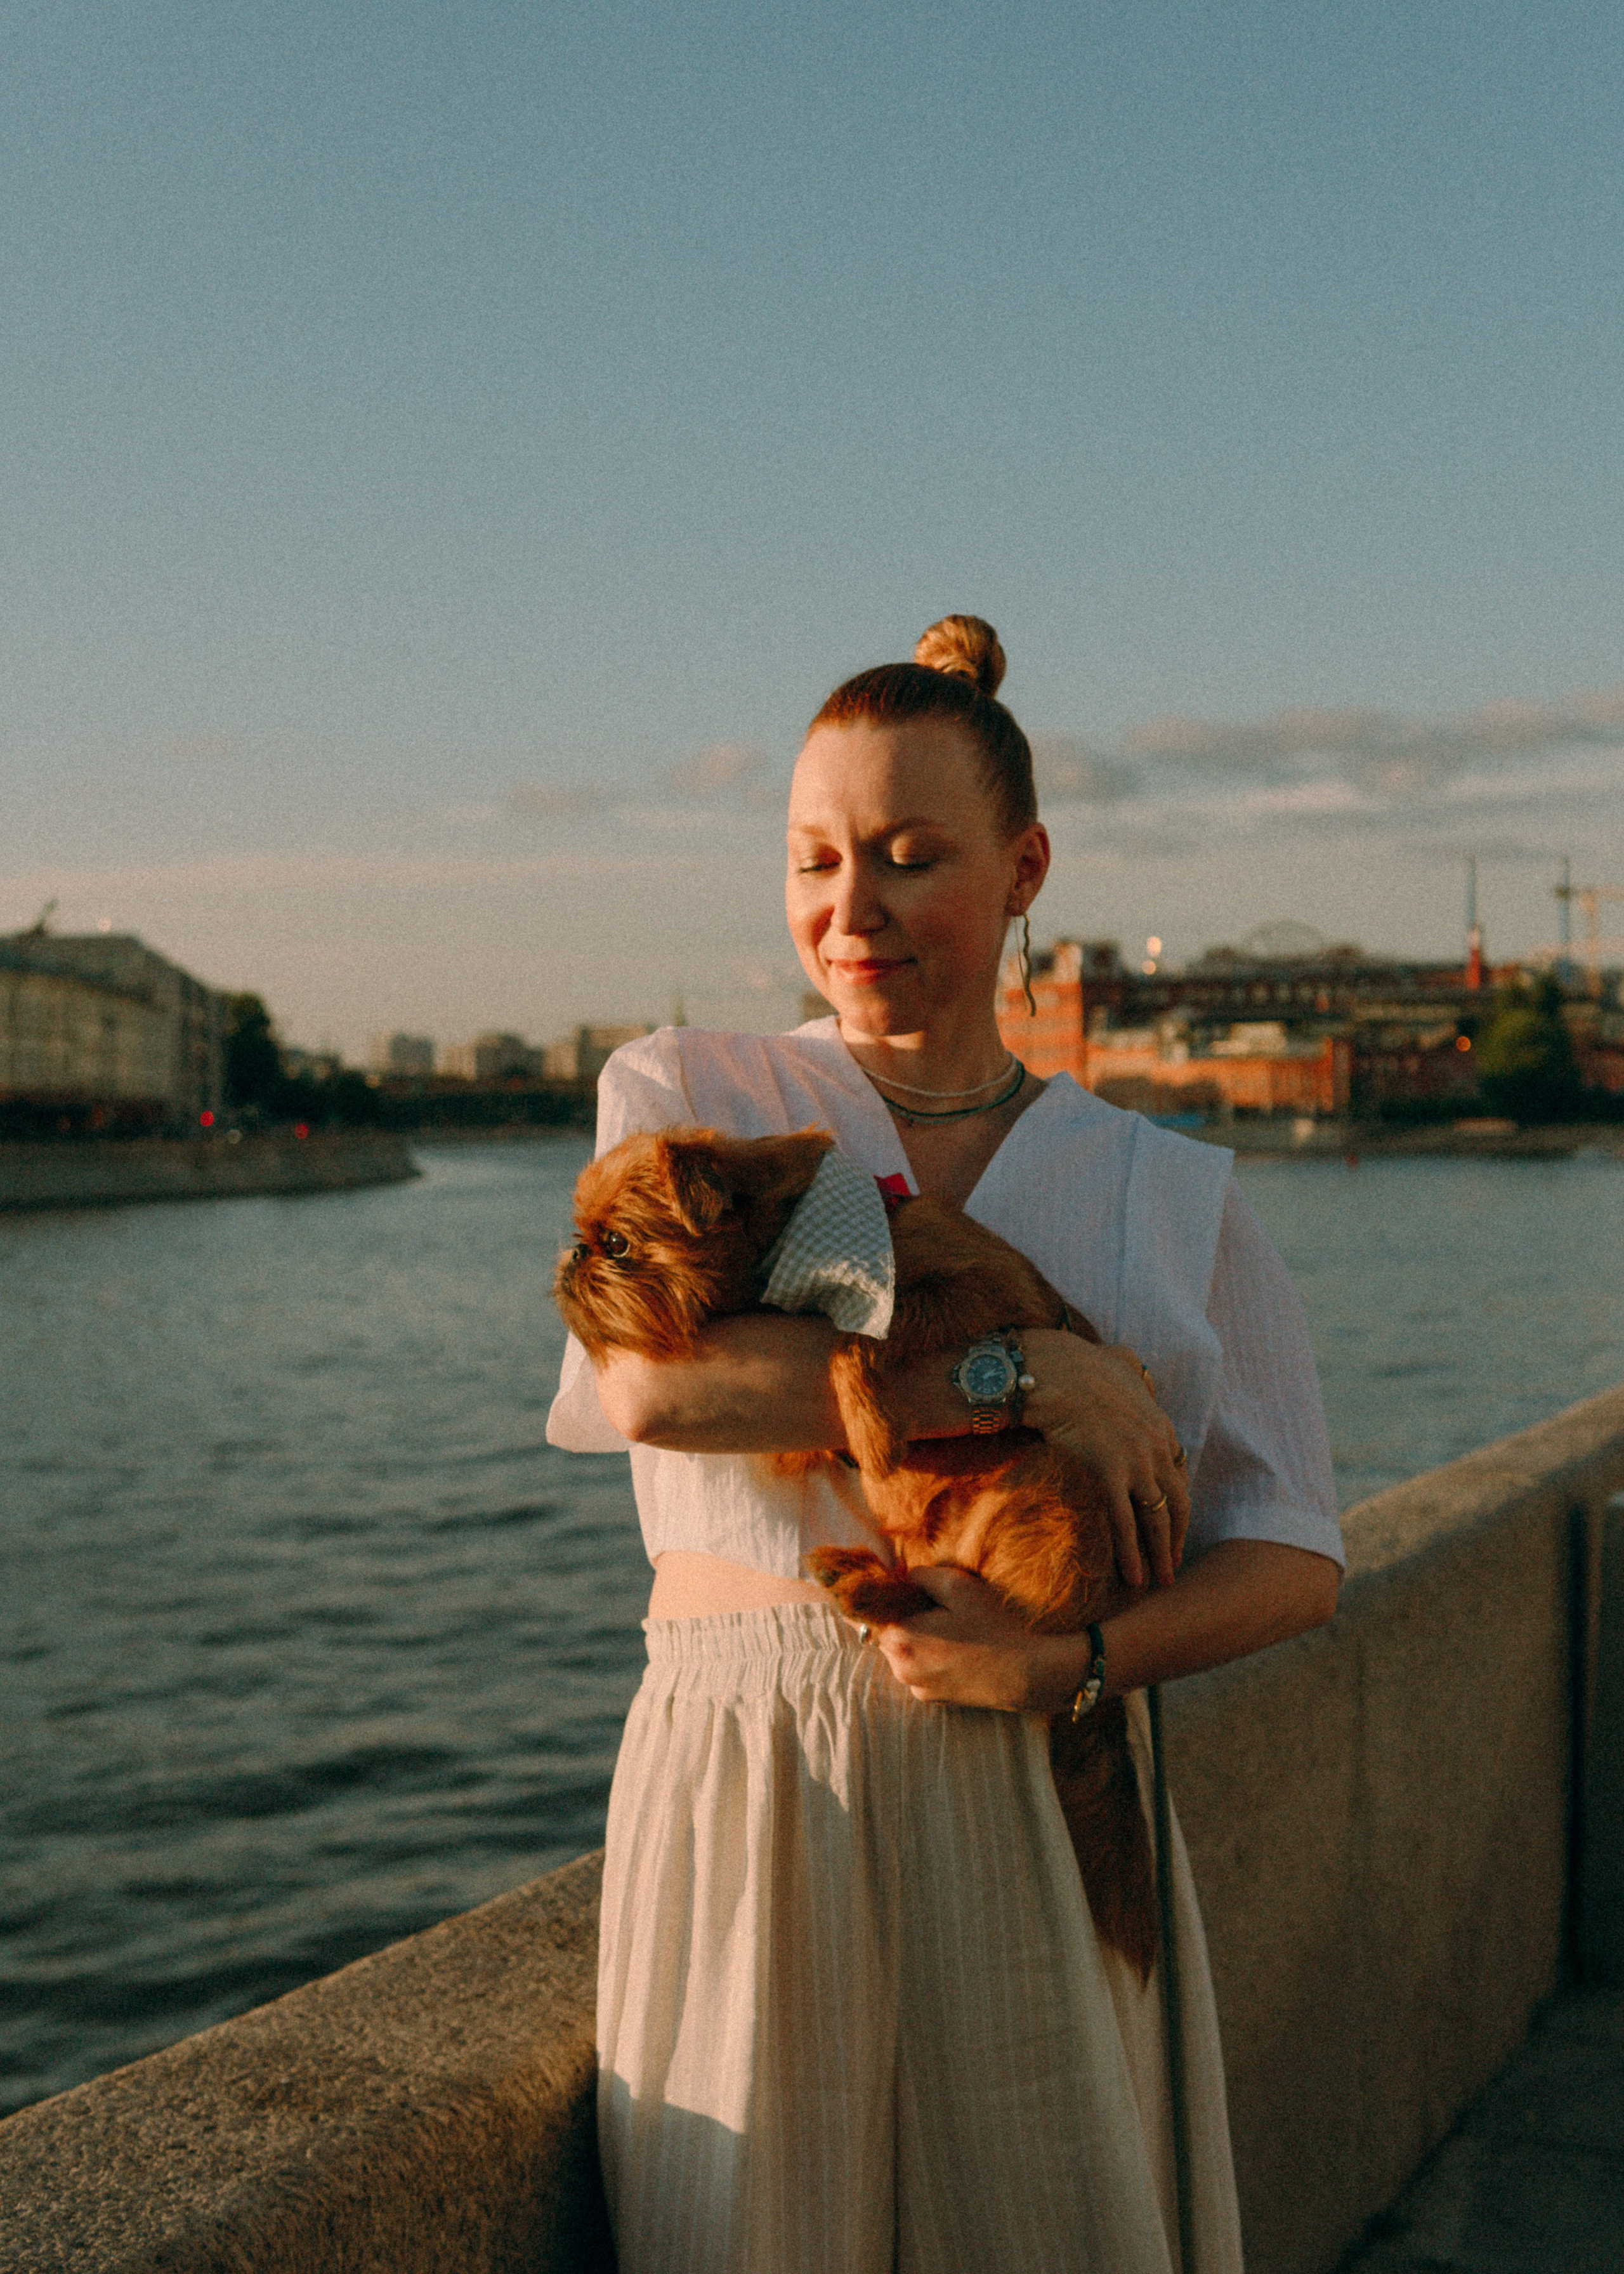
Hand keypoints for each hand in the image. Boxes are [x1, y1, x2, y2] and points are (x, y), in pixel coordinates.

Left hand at [867, 1565, 1066, 1712]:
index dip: (876, 1596)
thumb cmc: (991, 1626)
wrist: (1024, 1674)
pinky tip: (957, 1649)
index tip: (891, 1586)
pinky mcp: (930, 1699)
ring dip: (915, 1637)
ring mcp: (914, 1686)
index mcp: (898, 1637)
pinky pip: (918, 1669)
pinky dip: (928, 1657)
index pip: (864, 1613)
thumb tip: (900, 1575)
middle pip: (885, 1632)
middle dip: (901, 1616)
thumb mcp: (957, 1585)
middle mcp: (898, 1667)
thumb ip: (920, 1574)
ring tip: (950, 1629)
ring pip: (901, 1652)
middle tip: (934, 1606)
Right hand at [1017, 1329, 1188, 1588]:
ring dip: (1161, 1553)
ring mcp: (1136, 1463)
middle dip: (1177, 1537)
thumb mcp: (1119, 1362)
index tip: (1172, 1525)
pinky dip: (1132, 1553)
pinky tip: (1134, 1576)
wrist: (1054, 1370)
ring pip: (1156, 1519)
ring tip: (1161, 1580)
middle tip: (1175, 1563)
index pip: (1177, 1474)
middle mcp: (1155, 1448)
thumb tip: (1132, 1367)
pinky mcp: (1111, 1475)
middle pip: (1176, 1502)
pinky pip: (1125, 1523)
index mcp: (1159, 1425)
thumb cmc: (1078, 1364)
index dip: (1175, 1503)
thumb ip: (1132, 1371)